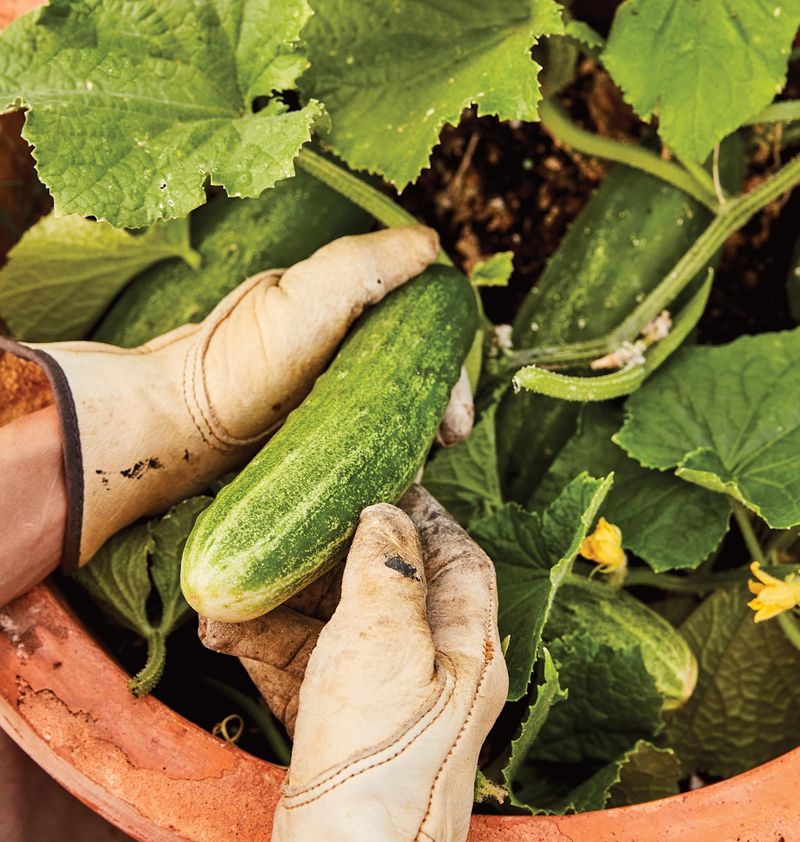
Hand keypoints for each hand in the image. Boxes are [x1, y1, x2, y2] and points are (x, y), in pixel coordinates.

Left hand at [0, 227, 438, 570]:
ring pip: (398, 408)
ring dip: (418, 434)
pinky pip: (369, 438)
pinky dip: (388, 454)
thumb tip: (431, 243)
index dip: (451, 368)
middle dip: (442, 408)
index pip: (425, 327)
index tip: (454, 413)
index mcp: (352, 304)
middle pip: (419, 373)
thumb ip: (366, 264)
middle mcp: (348, 342)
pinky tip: (392, 474)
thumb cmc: (243, 358)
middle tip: (447, 442)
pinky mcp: (319, 426)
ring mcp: (333, 387)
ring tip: (416, 465)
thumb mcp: (306, 299)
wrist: (186, 425)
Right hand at [201, 485, 507, 841]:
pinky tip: (223, 632)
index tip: (380, 483)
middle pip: (386, 588)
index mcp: (464, 645)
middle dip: (330, 560)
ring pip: (335, 628)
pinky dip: (266, 647)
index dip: (424, 515)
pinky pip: (306, 669)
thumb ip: (388, 568)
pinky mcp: (339, 727)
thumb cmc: (380, 755)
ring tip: (232, 591)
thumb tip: (386, 513)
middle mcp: (430, 670)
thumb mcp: (387, 641)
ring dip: (281, 606)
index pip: (457, 558)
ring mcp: (383, 700)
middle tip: (287, 531)